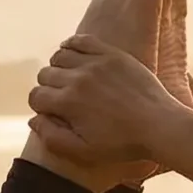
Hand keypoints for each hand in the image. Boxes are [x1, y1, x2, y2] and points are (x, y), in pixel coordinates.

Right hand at [28, 35, 192, 166]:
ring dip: (58, 67)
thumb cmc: (122, 144)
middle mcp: (78, 78)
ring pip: (59, 56)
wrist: (160, 126)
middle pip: (45, 75)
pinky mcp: (112, 54)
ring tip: (68, 79)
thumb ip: (53, 137)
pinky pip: (81, 41)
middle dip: (48, 88)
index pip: (36, 96)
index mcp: (68, 103)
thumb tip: (32, 120)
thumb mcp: (84, 152)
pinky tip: (74, 56)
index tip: (51, 113)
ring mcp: (95, 63)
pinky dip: (71, 46)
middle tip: (61, 99)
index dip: (40, 107)